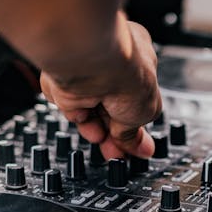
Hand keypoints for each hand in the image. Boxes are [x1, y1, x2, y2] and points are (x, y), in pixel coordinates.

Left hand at [40, 13, 160, 158]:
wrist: (91, 62)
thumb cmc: (125, 72)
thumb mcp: (146, 111)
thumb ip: (138, 131)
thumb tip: (140, 148)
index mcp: (136, 60)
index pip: (134, 98)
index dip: (133, 123)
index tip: (134, 144)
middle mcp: (108, 65)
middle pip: (110, 109)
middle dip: (114, 133)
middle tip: (118, 151)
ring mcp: (85, 74)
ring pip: (89, 113)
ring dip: (97, 130)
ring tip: (104, 139)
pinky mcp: (64, 83)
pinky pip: (71, 109)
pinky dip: (78, 117)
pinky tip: (87, 118)